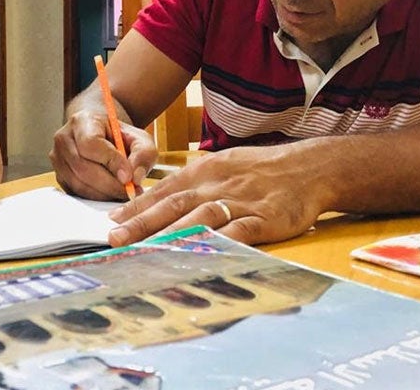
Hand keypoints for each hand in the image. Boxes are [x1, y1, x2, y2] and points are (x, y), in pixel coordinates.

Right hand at [50, 109, 157, 200]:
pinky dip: (96, 197)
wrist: (102, 135)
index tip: (128, 176)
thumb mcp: (139, 139)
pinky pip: (76, 192)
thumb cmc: (120, 136)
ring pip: (78, 184)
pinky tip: (111, 193)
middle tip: (131, 191)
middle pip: (83, 168)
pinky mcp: (59, 176)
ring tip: (123, 192)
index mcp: (82, 122)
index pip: (91, 144)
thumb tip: (134, 177)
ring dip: (104, 194)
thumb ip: (143, 154)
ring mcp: (58, 158)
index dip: (110, 162)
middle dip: (110, 184)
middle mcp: (64, 139)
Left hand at [106, 145, 324, 246]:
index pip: (163, 190)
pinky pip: (237, 233)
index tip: (112, 221)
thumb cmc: (260, 169)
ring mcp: (239, 203)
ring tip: (146, 250)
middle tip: (115, 238)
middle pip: (173, 205)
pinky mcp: (263, 220)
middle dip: (142, 223)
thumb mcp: (221, 165)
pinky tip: (199, 254)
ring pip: (199, 219)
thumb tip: (160, 199)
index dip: (137, 207)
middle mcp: (216, 185)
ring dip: (170, 235)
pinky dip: (217, 243)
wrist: (307, 168)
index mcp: (204, 171)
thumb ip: (192, 183)